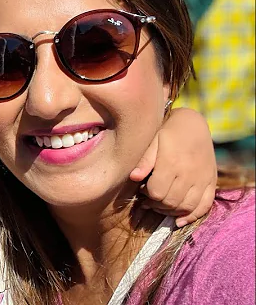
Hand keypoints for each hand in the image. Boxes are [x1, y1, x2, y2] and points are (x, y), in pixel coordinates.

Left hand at [130, 108, 216, 227]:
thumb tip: (134, 177)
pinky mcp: (211, 182)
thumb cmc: (166, 132)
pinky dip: (192, 216)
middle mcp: (189, 173)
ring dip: (170, 212)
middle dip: (156, 205)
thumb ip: (144, 160)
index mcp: (172, 162)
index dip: (146, 195)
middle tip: (148, 200)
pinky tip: (179, 220)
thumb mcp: (152, 140)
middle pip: (170, 202)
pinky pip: (205, 206)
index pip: (156, 192)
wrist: (192, 124)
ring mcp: (203, 179)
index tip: (142, 189)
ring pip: (186, 207)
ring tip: (160, 206)